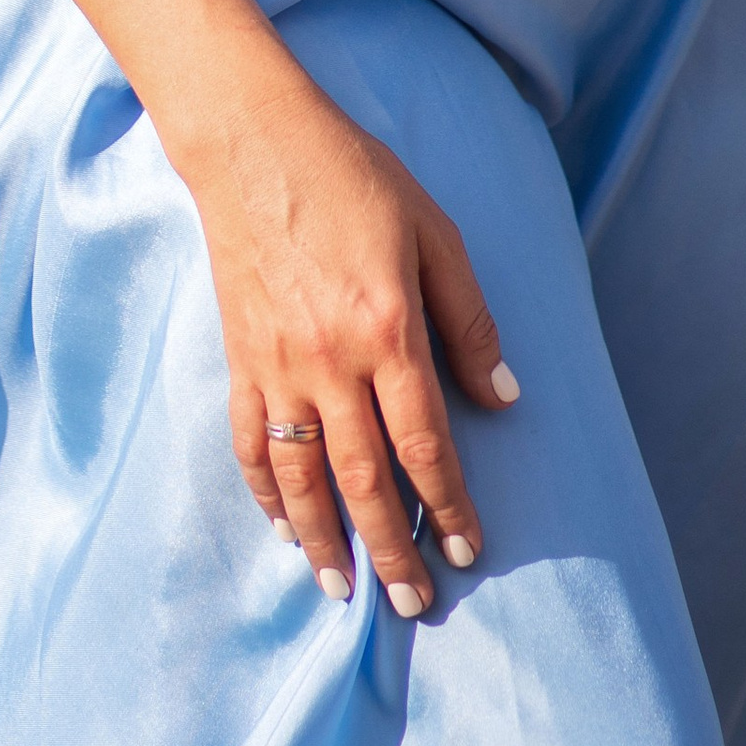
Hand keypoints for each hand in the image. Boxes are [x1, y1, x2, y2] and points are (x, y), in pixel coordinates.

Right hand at [172, 54, 516, 616]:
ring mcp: (276, 365)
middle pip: (364, 479)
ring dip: (325, 541)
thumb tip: (505, 400)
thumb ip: (470, 321)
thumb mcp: (434, 232)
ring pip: (301, 477)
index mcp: (387, 328)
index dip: (447, 505)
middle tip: (413, 602)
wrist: (254, 143)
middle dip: (391, 549)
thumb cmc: (355, 177)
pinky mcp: (240, 358)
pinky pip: (249, 444)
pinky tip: (284, 527)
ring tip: (345, 587)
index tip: (466, 550)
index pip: (424, 443)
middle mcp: (329, 360)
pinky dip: (266, 493)